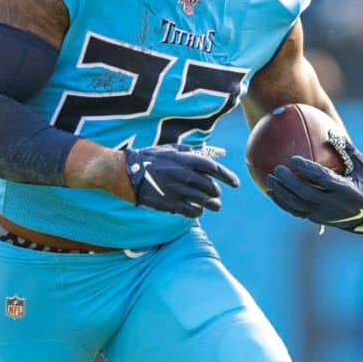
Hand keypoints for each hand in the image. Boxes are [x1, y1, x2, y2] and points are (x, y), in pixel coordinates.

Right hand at [124, 144, 238, 216]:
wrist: (126, 172)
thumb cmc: (150, 159)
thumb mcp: (171, 149)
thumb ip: (193, 151)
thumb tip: (215, 153)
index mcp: (184, 159)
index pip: (213, 168)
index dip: (227, 176)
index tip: (236, 184)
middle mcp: (182, 174)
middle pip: (210, 187)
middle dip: (216, 192)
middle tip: (217, 195)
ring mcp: (176, 190)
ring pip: (203, 201)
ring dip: (211, 205)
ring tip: (214, 206)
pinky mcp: (169, 204)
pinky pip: (190, 211)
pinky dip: (197, 212)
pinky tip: (197, 211)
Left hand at [264, 136, 362, 232]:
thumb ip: (348, 150)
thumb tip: (331, 132)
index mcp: (345, 190)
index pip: (322, 179)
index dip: (307, 169)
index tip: (293, 159)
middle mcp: (332, 204)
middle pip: (306, 194)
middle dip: (290, 182)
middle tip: (277, 169)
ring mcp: (323, 214)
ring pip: (297, 205)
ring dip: (282, 193)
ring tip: (269, 178)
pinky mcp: (315, 219)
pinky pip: (295, 211)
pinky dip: (282, 202)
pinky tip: (271, 192)